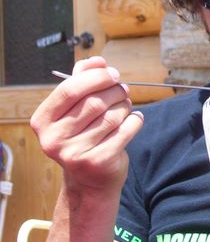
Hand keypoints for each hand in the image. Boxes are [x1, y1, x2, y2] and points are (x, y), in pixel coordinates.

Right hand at [30, 56, 143, 193]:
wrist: (89, 180)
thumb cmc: (83, 135)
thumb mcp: (75, 108)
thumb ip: (83, 80)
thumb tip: (97, 60)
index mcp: (43, 121)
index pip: (70, 89)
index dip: (96, 77)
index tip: (113, 73)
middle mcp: (54, 139)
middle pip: (94, 102)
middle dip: (115, 91)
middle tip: (123, 90)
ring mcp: (75, 153)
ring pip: (112, 116)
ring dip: (124, 106)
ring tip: (125, 106)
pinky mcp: (98, 162)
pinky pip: (125, 130)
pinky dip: (134, 121)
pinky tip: (133, 120)